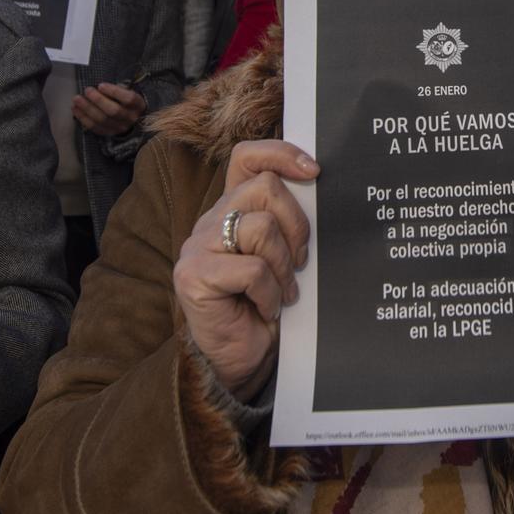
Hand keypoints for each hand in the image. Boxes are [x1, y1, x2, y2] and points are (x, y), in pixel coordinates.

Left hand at [74, 82, 145, 135]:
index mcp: (138, 105)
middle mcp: (131, 118)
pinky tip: (75, 110)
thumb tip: (99, 87)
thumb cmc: (126, 100)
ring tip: (76, 99)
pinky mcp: (109, 134)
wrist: (132, 119)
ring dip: (87, 109)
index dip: (114, 92)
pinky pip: (95, 127)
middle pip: (113, 111)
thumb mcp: (127, 91)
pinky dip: (83, 118)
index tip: (100, 85)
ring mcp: (120, 128)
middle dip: (98, 100)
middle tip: (87, 90)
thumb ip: (117, 89)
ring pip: (102, 120)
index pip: (128, 99)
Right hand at [172, 140, 317, 395]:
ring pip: (261, 227)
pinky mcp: (194, 276)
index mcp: (233, 210)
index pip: (248, 158)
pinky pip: (251, 270)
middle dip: (297, 225)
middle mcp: (212, 221)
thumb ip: (288, 224)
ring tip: (285, 291)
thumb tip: (320, 191)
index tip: (315, 172)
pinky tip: (267, 308)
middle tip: (301, 261)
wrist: (243, 359)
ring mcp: (198, 247)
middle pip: (265, 188)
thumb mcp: (284, 257)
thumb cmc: (268, 306)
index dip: (281, 154)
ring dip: (284, 266)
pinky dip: (270, 293)